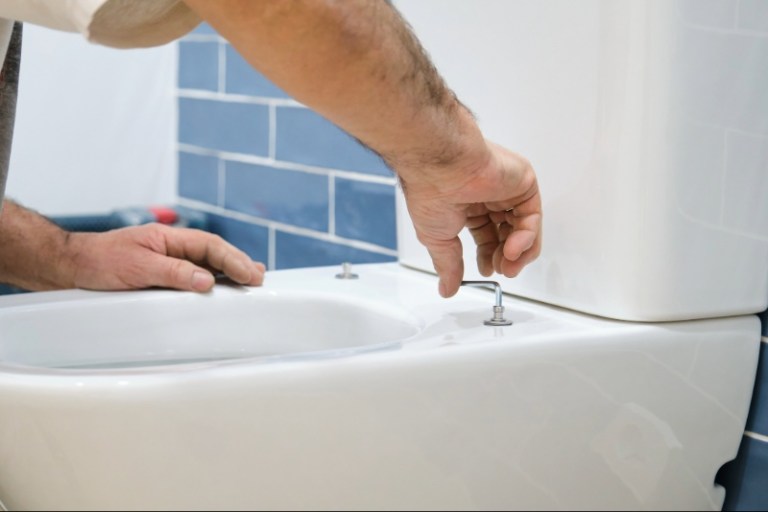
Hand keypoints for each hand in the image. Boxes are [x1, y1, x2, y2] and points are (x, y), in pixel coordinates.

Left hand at [65, 223, 265, 291]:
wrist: (70, 268)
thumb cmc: (99, 261)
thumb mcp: (137, 266)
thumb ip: (173, 272)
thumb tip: (206, 280)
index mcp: (169, 238)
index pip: (210, 246)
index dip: (233, 260)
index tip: (250, 275)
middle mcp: (172, 248)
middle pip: (214, 254)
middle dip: (239, 264)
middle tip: (260, 279)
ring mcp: (168, 262)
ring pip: (206, 266)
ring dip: (229, 274)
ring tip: (251, 281)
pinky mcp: (162, 278)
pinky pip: (193, 279)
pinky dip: (212, 283)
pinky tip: (221, 290)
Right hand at [401, 140, 541, 297]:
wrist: (441, 168)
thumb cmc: (431, 191)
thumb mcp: (438, 239)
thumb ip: (448, 265)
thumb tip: (446, 288)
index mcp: (468, 204)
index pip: (487, 234)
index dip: (490, 255)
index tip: (488, 270)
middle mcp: (489, 195)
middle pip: (509, 233)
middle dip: (506, 257)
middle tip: (502, 270)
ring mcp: (508, 189)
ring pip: (524, 227)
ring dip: (518, 252)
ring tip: (508, 264)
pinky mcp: (523, 182)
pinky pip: (532, 216)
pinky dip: (526, 237)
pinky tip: (512, 249)